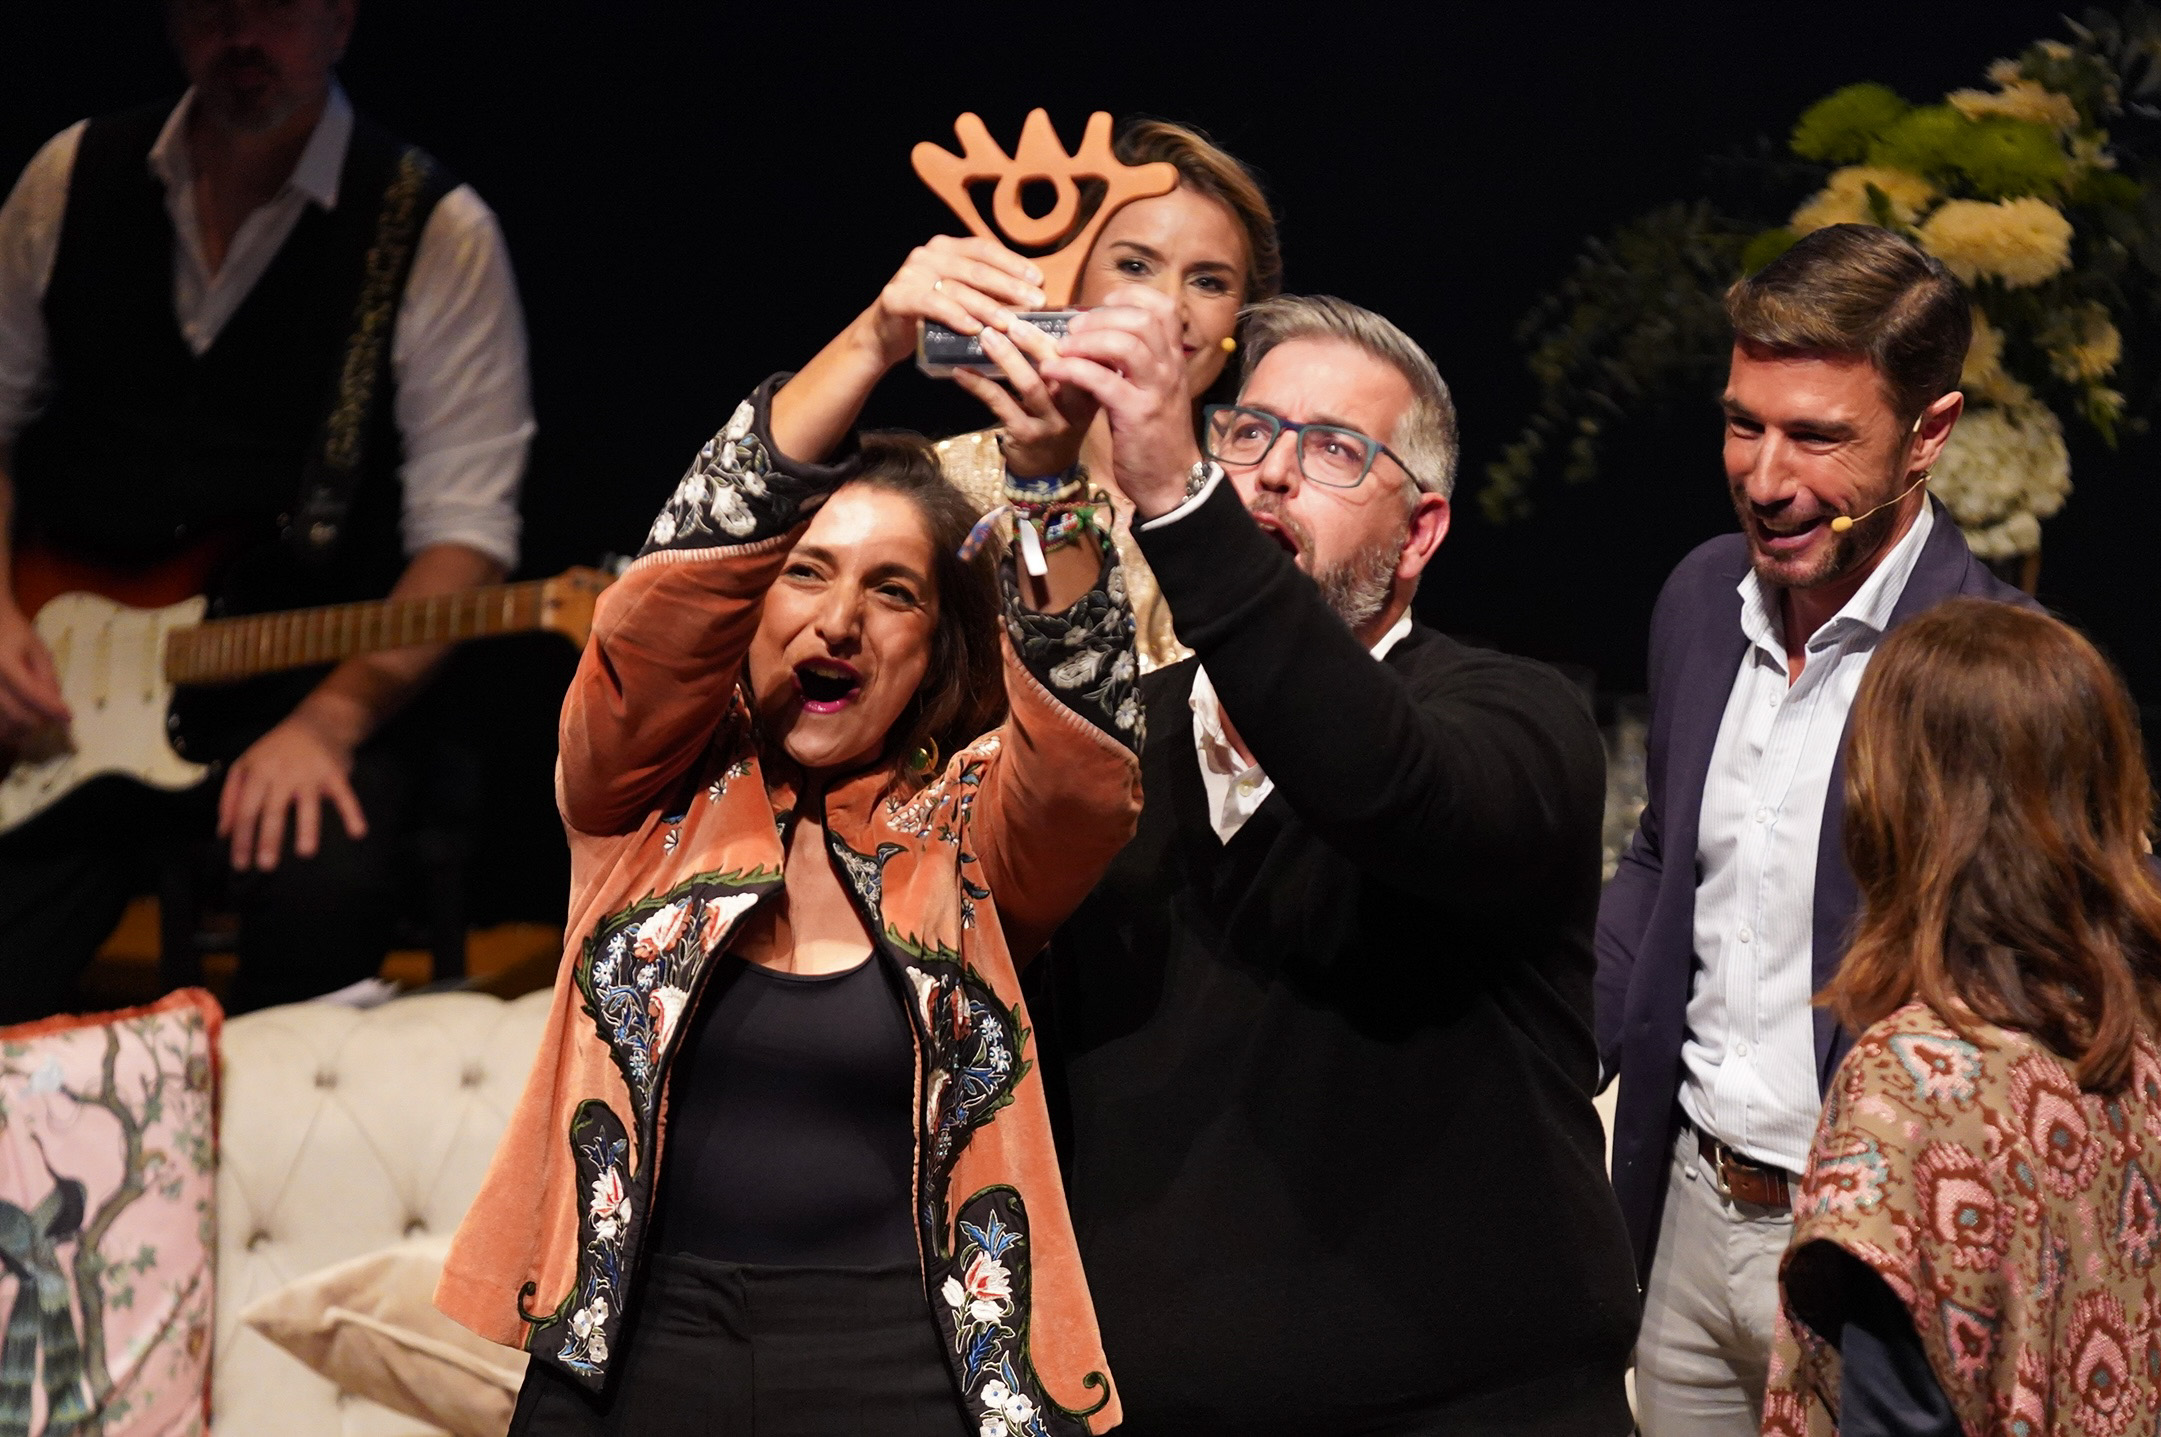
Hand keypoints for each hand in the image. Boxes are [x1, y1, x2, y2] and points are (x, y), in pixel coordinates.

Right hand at [0, 598, 67, 745]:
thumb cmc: (14, 633)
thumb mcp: (37, 650)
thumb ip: (47, 677)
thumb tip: (57, 706)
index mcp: (5, 662)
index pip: (31, 693)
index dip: (52, 708)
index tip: (69, 717)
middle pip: (16, 713)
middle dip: (40, 722)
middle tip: (56, 720)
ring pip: (2, 722)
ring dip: (23, 729)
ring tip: (39, 721)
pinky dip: (7, 727)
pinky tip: (21, 723)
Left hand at [217, 704, 366, 871]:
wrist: (317, 722)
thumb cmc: (276, 749)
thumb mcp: (246, 764)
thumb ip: (230, 797)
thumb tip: (222, 832)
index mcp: (257, 772)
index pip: (246, 810)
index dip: (241, 839)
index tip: (240, 864)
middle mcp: (283, 774)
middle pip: (273, 811)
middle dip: (269, 839)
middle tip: (266, 866)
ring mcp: (311, 773)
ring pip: (308, 805)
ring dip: (307, 829)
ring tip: (306, 853)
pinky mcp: (335, 774)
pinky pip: (344, 796)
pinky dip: (352, 813)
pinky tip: (358, 832)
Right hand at [857, 236, 1046, 369]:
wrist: (883, 334)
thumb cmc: (929, 316)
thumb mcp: (959, 297)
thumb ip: (985, 290)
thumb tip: (1029, 297)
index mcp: (946, 248)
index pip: (985, 249)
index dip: (1013, 263)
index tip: (1039, 280)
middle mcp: (928, 254)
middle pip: (976, 269)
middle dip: (1009, 286)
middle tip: (1035, 302)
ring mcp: (911, 273)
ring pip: (957, 288)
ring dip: (987, 306)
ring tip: (1010, 322)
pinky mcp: (898, 296)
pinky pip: (932, 304)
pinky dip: (955, 316)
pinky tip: (974, 328)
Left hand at [951, 319, 1097, 477]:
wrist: (1049, 472)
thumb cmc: (1056, 423)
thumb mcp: (1072, 396)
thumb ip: (1064, 364)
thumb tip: (1036, 319)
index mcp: (1092, 389)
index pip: (1082, 354)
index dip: (1062, 333)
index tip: (1038, 311)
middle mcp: (1077, 407)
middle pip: (1060, 365)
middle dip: (1033, 339)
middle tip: (1010, 319)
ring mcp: (1053, 423)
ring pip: (1031, 384)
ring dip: (1005, 357)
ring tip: (986, 336)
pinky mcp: (1026, 435)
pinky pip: (1001, 404)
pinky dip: (979, 385)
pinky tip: (961, 372)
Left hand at [1039, 286, 1200, 517]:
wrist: (1171, 478)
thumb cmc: (1153, 433)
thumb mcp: (1151, 389)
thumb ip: (1133, 361)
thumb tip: (1099, 334)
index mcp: (1172, 358)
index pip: (1163, 307)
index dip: (1129, 296)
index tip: (1101, 305)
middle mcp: (1169, 368)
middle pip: (1142, 319)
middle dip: (1101, 316)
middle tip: (1073, 329)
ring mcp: (1155, 390)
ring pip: (1125, 345)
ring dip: (1086, 341)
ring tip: (1061, 348)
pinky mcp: (1136, 414)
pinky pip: (1102, 381)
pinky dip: (1073, 370)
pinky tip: (1053, 372)